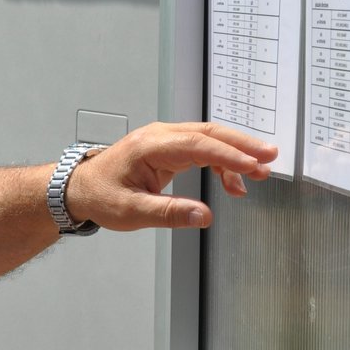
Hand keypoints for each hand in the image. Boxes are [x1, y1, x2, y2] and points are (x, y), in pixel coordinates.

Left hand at [65, 121, 275, 230]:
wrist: (80, 188)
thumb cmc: (101, 196)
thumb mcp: (132, 212)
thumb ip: (169, 214)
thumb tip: (203, 216)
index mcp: (150, 146)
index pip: (197, 144)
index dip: (228, 155)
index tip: (252, 166)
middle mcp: (159, 136)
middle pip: (209, 133)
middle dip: (242, 145)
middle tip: (269, 157)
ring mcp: (164, 139)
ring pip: (208, 138)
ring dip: (235, 153)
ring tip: (259, 174)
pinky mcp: (168, 148)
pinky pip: (201, 147)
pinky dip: (221, 161)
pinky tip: (233, 182)